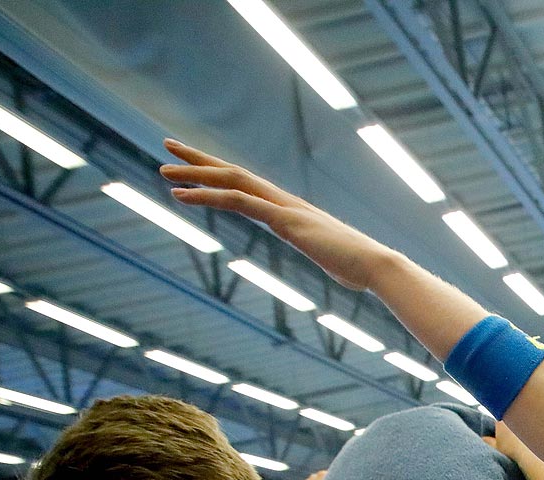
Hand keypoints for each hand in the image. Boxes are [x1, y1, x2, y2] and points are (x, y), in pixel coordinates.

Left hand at [160, 140, 399, 290]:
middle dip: (201, 160)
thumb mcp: (335, 261)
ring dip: (195, 174)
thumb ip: (328, 256)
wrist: (378, 266)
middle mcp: (285, 202)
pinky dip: (207, 195)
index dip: (221, 174)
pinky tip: (182, 194)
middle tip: (169, 145)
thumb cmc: (361, 269)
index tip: (198, 167)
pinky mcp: (284, 220)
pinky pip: (239, 201)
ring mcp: (284, 208)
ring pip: (232, 181)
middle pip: (235, 172)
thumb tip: (339, 266)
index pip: (250, 185)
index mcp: (293, 212)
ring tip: (164, 170)